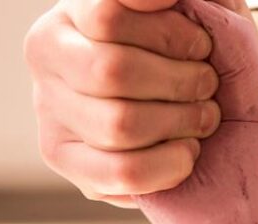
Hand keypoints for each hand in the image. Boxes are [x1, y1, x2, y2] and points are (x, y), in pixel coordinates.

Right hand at [25, 0, 223, 206]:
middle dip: (182, 81)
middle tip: (208, 84)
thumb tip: (159, 1)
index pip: (108, 16)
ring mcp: (50, 109)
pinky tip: (188, 149)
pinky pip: (122, 172)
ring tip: (203, 115)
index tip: (204, 43)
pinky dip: (169, 164)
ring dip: (181, 122)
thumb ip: (189, 1)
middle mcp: (49, 54)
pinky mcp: (66, 160)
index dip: (171, 33)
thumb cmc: (196, 44)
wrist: (199, 94)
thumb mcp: (199, 10)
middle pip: (113, 72)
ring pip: (118, 125)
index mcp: (76, 9)